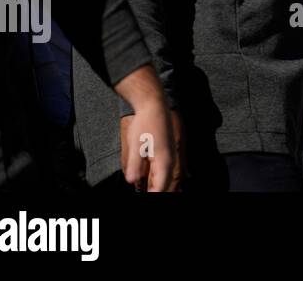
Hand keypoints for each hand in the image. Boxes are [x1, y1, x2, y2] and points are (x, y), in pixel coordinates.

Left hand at [115, 64, 180, 191]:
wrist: (154, 105)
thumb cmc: (145, 124)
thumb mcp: (136, 145)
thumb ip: (135, 165)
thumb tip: (132, 181)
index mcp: (164, 162)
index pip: (160, 188)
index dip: (153, 196)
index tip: (145, 198)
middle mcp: (170, 160)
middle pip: (166, 185)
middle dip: (157, 192)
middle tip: (146, 194)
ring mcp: (170, 155)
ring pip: (166, 178)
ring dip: (158, 186)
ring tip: (148, 190)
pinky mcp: (167, 151)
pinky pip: (164, 170)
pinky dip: (158, 178)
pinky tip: (150, 181)